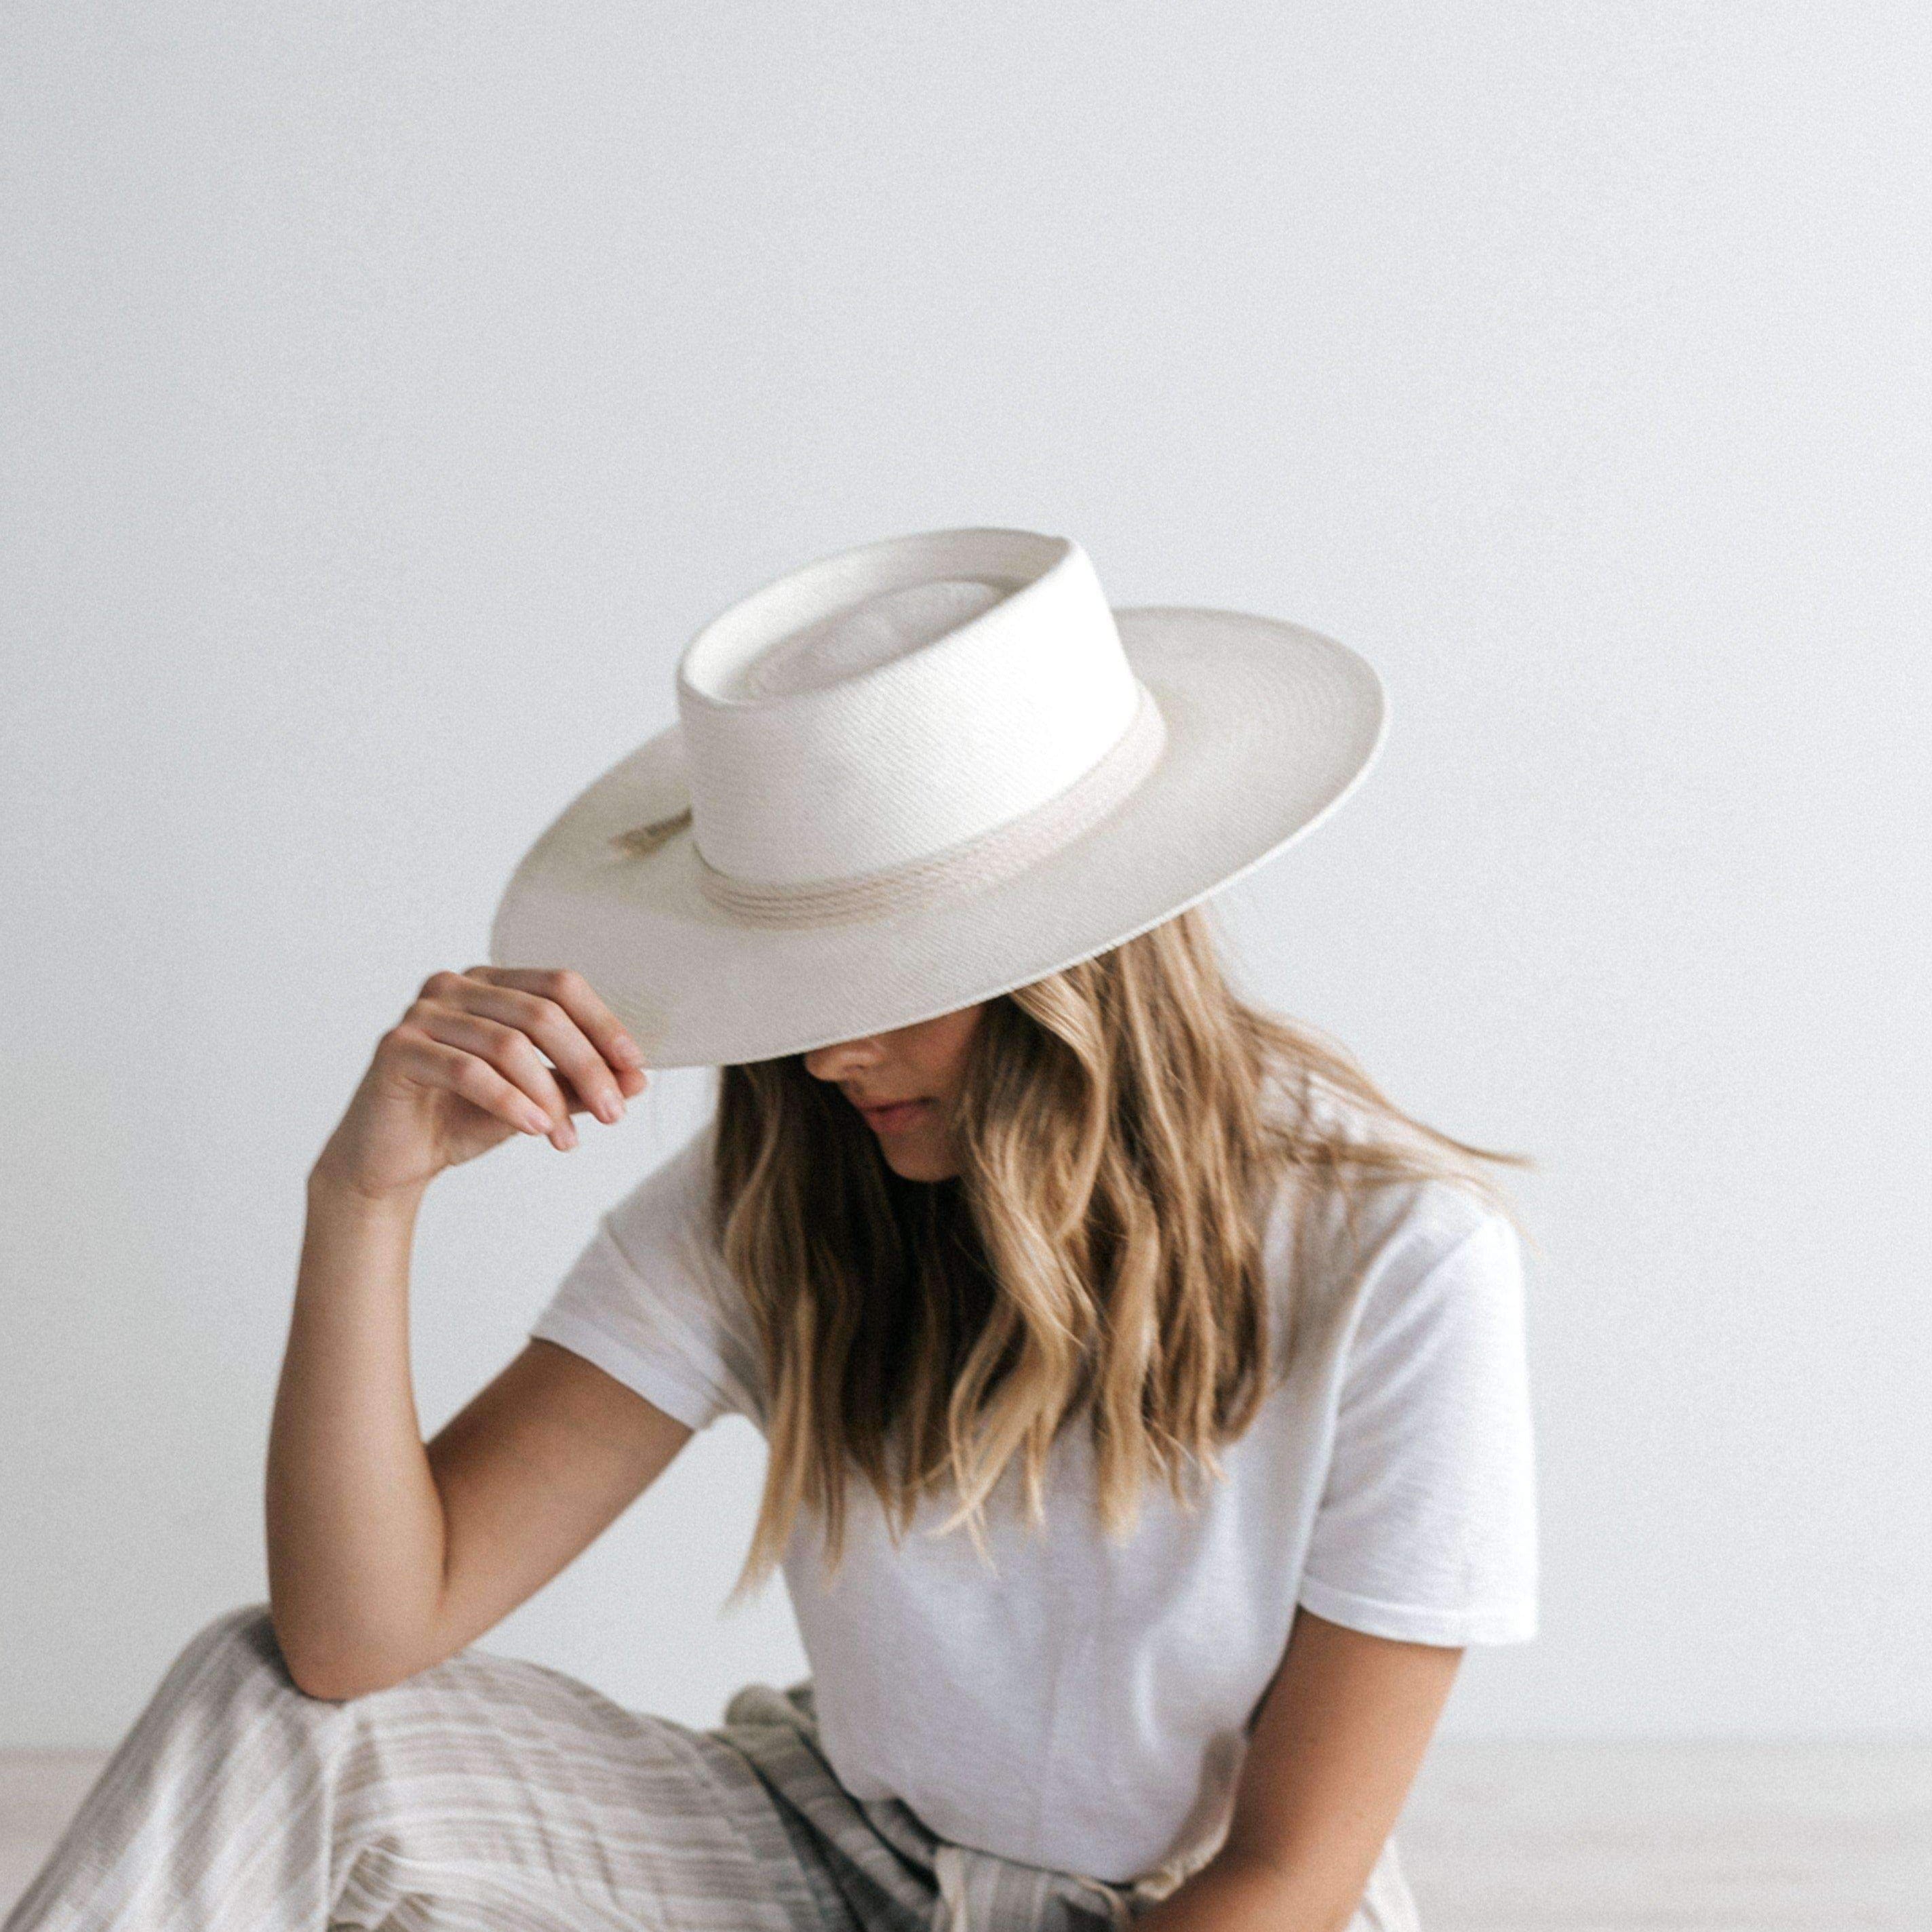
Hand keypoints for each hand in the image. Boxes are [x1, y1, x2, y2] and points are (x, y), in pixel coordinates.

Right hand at [310, 966, 648, 1202]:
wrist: (394, 1161)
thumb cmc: (464, 1119)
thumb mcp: (535, 1101)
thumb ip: (579, 1085)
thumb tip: (639, 1081)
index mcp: (491, 983)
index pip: (560, 986)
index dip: (604, 1024)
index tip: (635, 1068)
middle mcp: (455, 985)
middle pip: (541, 1013)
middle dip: (587, 1066)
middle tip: (617, 1114)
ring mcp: (422, 1013)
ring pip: (508, 1044)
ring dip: (549, 1095)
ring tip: (568, 1138)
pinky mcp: (397, 1048)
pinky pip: (467, 1071)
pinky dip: (509, 1102)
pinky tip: (536, 1130)